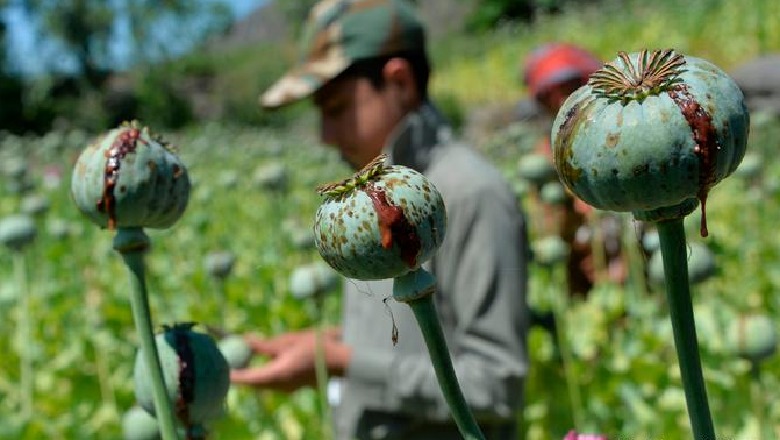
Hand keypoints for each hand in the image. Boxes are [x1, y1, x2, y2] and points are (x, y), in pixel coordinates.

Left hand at [230, 327, 349, 392]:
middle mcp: (279, 386)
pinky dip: (262, 372)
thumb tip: (245, 341)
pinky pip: (271, 381)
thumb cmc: (317, 346)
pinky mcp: (291, 386)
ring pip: (261, 383)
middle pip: (252, 383)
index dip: (231, 374)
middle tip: (228, 359)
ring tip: (242, 358)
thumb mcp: (288, 340)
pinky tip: (261, 361)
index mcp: (276, 375)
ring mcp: (286, 388)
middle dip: (239, 373)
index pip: (246, 378)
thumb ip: (265, 345)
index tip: (219, 366)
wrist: (341, 360)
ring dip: (251, 373)